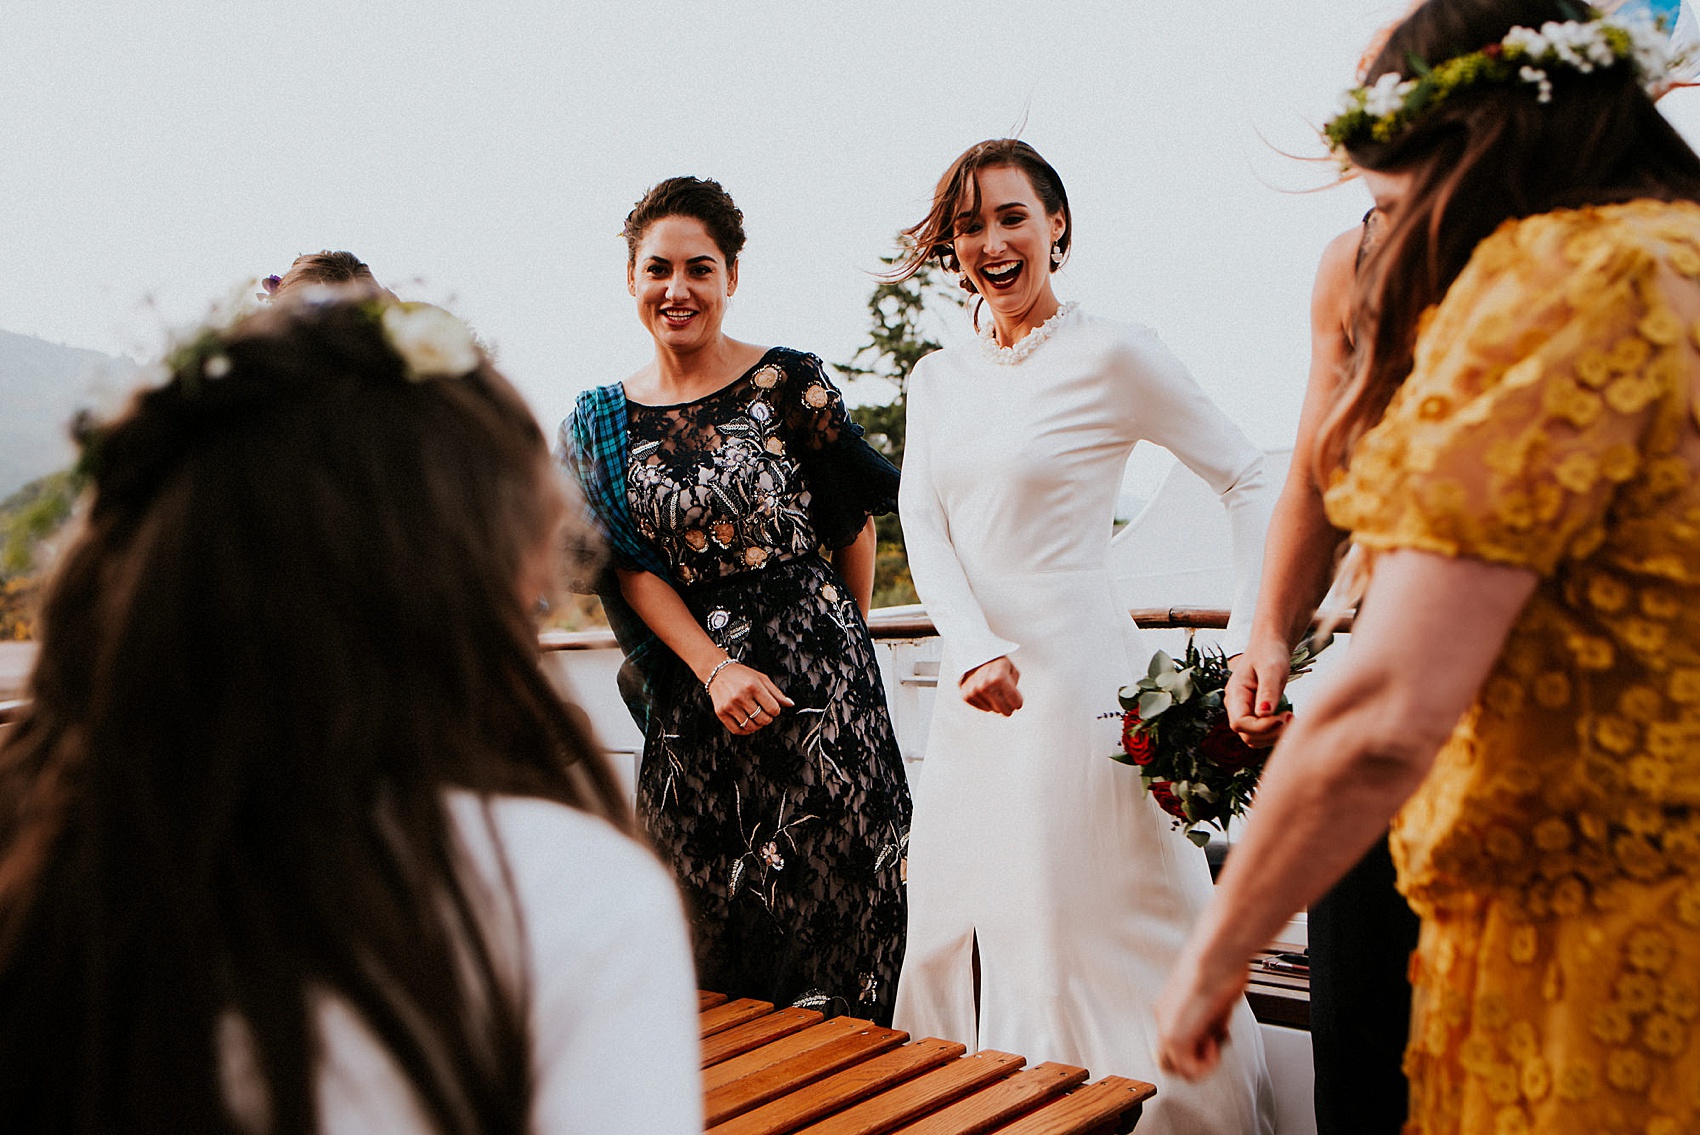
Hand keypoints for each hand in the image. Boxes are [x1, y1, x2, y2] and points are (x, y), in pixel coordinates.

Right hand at [705, 661, 793, 735]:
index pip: (773, 708)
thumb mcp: (762, 679)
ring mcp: (730, 705)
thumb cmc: (742, 675)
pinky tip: (747, 724)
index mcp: (753, 686)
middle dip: (767, 719)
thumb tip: (790, 704)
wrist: (719, 673)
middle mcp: (741, 696)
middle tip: (764, 713)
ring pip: (750, 726)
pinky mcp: (721, 712)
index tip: (772, 708)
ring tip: (756, 718)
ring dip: (757, 725)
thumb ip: (776, 693)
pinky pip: (736, 730)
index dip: (776, 711)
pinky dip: (745, 731)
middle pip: (763, 719)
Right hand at [960, 656, 1022, 715]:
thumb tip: (1011, 707)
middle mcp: (985, 685)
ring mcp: (974, 691)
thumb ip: (1015, 689)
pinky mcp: (966, 695)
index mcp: (1000, 677)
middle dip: (1009, 707)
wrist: (974, 656)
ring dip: (996, 704)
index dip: (1018, 703)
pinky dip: (986, 703)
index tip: (1017, 701)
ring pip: (993, 710)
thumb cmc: (997, 664)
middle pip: (1004, 710)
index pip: (1016, 703)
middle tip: (1008, 701)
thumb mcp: (1012, 670)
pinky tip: (986, 694)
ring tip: (994, 691)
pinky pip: (983, 708)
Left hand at [1153, 956, 1247, 1081]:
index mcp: (1170, 1007)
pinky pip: (1188, 1070)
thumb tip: (1217, 1032)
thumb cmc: (1220, 965)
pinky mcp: (1176, 1037)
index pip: (1174, 1040)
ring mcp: (1167, 1027)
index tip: (1214, 1035)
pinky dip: (1205, 1066)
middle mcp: (1164, 1018)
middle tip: (1212, 1046)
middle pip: (1166, 1059)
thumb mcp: (1214, 996)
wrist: (1215, 956)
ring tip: (1214, 1045)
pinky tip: (1214, 1046)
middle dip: (1193, 1060)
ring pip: (1173, 1067)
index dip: (1196, 1046)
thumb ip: (1210, 1019)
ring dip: (1198, 1064)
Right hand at [1224, 644, 1292, 748]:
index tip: (1285, 717)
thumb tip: (1264, 714)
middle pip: (1246, 734)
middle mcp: (1235, 705)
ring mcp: (1243, 711)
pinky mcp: (1253, 714)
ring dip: (1273, 736)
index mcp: (1235, 693)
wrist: (1269, 646)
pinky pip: (1260, 733)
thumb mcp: (1272, 669)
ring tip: (1291, 718)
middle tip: (1292, 717)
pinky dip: (1274, 733)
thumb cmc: (1270, 653)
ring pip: (1253, 738)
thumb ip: (1268, 691)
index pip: (1240, 722)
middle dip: (1270, 733)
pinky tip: (1287, 719)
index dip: (1261, 727)